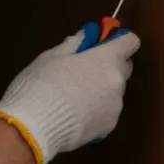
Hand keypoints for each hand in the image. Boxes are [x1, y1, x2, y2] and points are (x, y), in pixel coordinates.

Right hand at [0, 27, 140, 163]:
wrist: (33, 128)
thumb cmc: (41, 85)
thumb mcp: (51, 57)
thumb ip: (75, 44)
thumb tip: (88, 35)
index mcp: (107, 59)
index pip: (130, 41)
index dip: (119, 40)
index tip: (103, 43)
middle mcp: (118, 81)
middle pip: (123, 67)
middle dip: (109, 65)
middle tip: (84, 70)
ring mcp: (116, 106)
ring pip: (114, 91)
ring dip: (102, 90)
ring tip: (73, 99)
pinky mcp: (109, 126)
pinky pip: (107, 112)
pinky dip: (96, 111)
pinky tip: (74, 116)